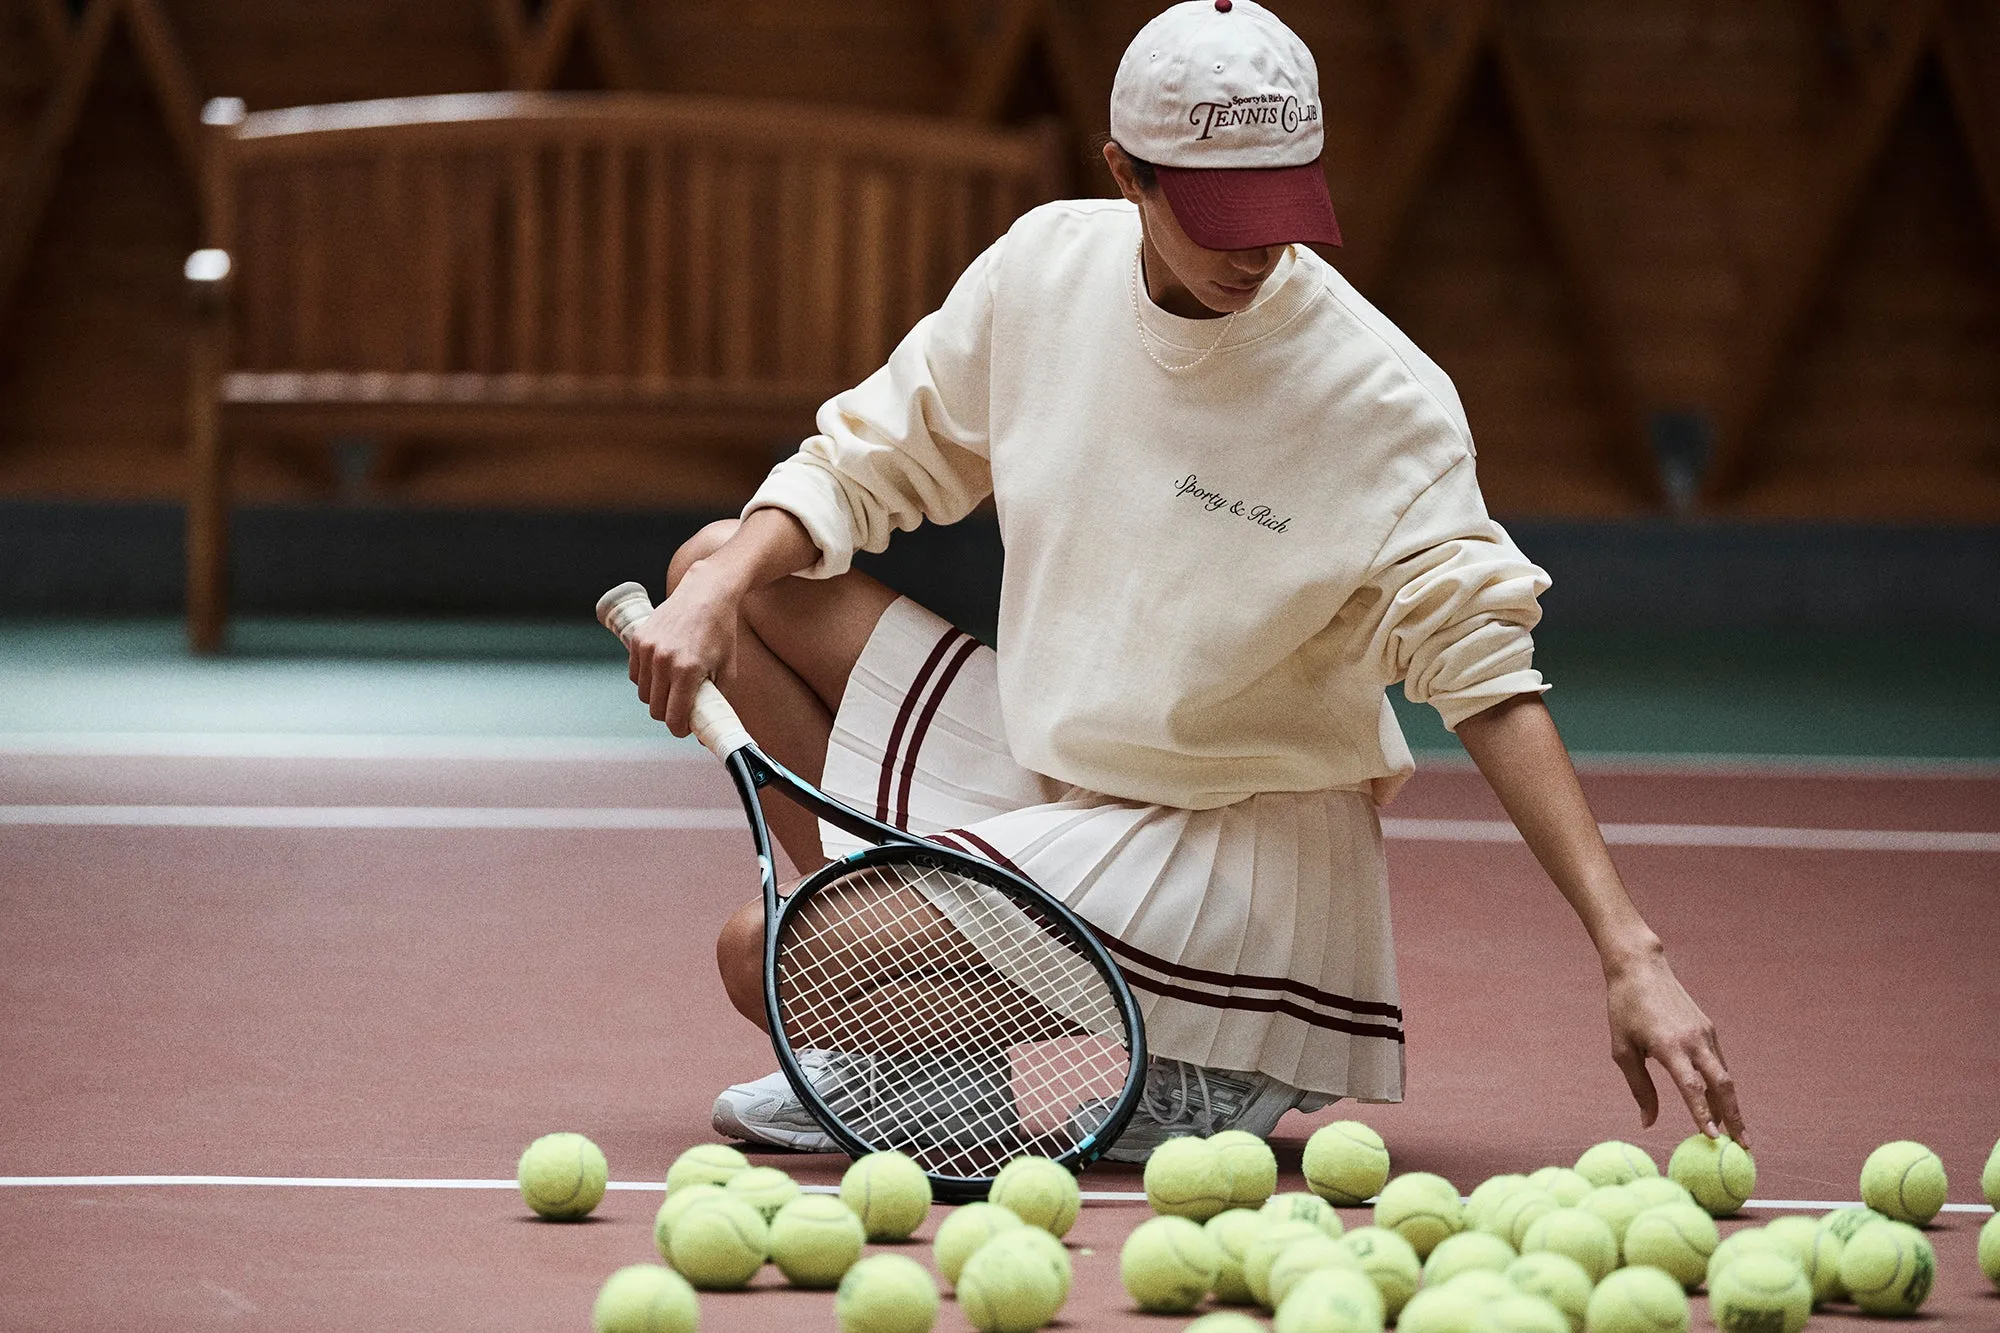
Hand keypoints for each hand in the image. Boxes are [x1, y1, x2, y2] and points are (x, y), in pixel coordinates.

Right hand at [627, 562, 742, 735]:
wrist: (706, 593)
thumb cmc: (721, 633)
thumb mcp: (727, 670)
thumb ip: (716, 702)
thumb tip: (704, 735)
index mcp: (688, 670)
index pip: (672, 718)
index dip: (680, 729)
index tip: (686, 727)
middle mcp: (664, 660)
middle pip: (655, 709)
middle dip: (668, 714)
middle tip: (682, 707)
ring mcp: (648, 649)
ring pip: (643, 694)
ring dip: (657, 697)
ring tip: (674, 686)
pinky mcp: (638, 639)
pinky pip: (635, 675)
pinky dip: (646, 680)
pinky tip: (662, 672)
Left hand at [1604, 948, 1747, 1145]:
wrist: (1641, 967)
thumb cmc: (1624, 1009)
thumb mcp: (1622, 1050)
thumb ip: (1639, 1088)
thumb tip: (1648, 1123)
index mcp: (1669, 1045)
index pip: (1692, 1086)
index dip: (1703, 1113)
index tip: (1713, 1139)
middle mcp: (1694, 1040)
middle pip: (1722, 1084)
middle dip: (1735, 1117)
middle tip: (1743, 1147)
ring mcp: (1705, 1033)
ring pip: (1724, 1075)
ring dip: (1731, 1105)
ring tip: (1736, 1133)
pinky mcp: (1708, 1028)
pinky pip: (1719, 1062)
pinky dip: (1722, 1085)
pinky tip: (1721, 1104)